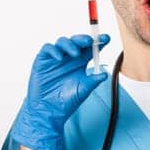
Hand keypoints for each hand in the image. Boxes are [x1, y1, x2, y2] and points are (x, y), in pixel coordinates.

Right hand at [9, 34, 109, 149]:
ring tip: (75, 53)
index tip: (106, 38)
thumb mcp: (84, 90)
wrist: (49, 111)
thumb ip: (93, 81)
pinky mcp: (43, 61)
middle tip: (90, 41)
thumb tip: (105, 75)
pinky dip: (54, 50)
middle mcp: (68, 59)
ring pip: (63, 42)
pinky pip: (48, 49)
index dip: (99, 41)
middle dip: (84, 39)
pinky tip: (59, 57)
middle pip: (77, 42)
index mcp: (80, 63)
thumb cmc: (66, 101)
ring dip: (70, 44)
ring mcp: (55, 59)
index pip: (91, 49)